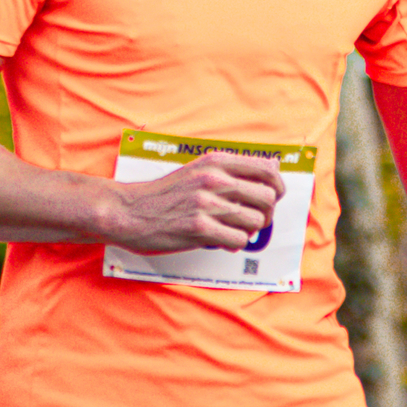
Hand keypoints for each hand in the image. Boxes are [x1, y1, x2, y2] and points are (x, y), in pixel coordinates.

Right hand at [110, 148, 284, 254]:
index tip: (272, 197)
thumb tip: (273, 167)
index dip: (277, 187)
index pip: (266, 169)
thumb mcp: (198, 170)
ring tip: (232, 231)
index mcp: (215, 162)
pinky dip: (234, 244)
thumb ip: (232, 170)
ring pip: (256, 221)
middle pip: (267, 198)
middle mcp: (214, 179)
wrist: (128, 211)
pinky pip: (238, 240)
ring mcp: (206, 204)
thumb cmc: (164, 194)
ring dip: (249, 231)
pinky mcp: (199, 228)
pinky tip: (220, 240)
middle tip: (252, 221)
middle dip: (266, 214)